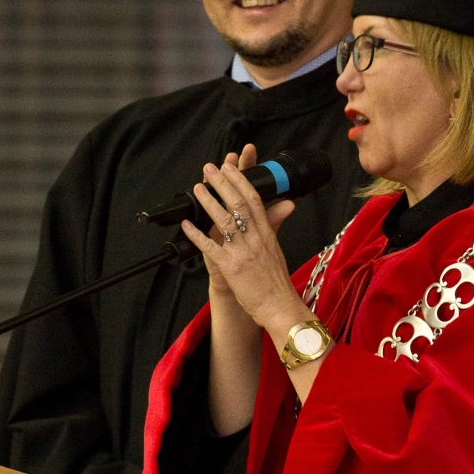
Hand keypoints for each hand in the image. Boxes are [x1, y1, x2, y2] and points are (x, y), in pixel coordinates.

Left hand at [183, 148, 303, 338]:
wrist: (280, 307)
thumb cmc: (276, 282)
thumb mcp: (277, 248)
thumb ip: (275, 224)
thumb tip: (287, 205)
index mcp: (266, 234)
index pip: (254, 200)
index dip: (241, 181)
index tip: (230, 167)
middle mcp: (255, 239)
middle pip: (239, 204)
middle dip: (223, 184)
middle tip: (210, 169)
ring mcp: (243, 253)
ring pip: (225, 221)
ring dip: (210, 202)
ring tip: (198, 188)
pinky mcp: (232, 268)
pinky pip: (211, 248)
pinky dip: (198, 235)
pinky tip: (187, 225)